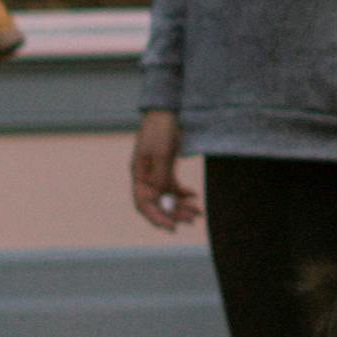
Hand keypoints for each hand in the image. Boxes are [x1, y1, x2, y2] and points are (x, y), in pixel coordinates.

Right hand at [128, 111, 200, 232]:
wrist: (167, 109)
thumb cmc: (160, 129)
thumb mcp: (162, 153)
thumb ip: (162, 177)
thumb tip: (164, 198)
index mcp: (139, 175)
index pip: (144, 204)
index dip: (157, 217)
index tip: (172, 226)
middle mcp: (145, 177)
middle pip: (157, 202)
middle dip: (174, 213)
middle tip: (192, 220)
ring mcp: (155, 172)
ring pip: (167, 196)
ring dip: (181, 205)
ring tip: (197, 212)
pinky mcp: (165, 166)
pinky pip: (173, 186)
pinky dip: (183, 193)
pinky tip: (194, 196)